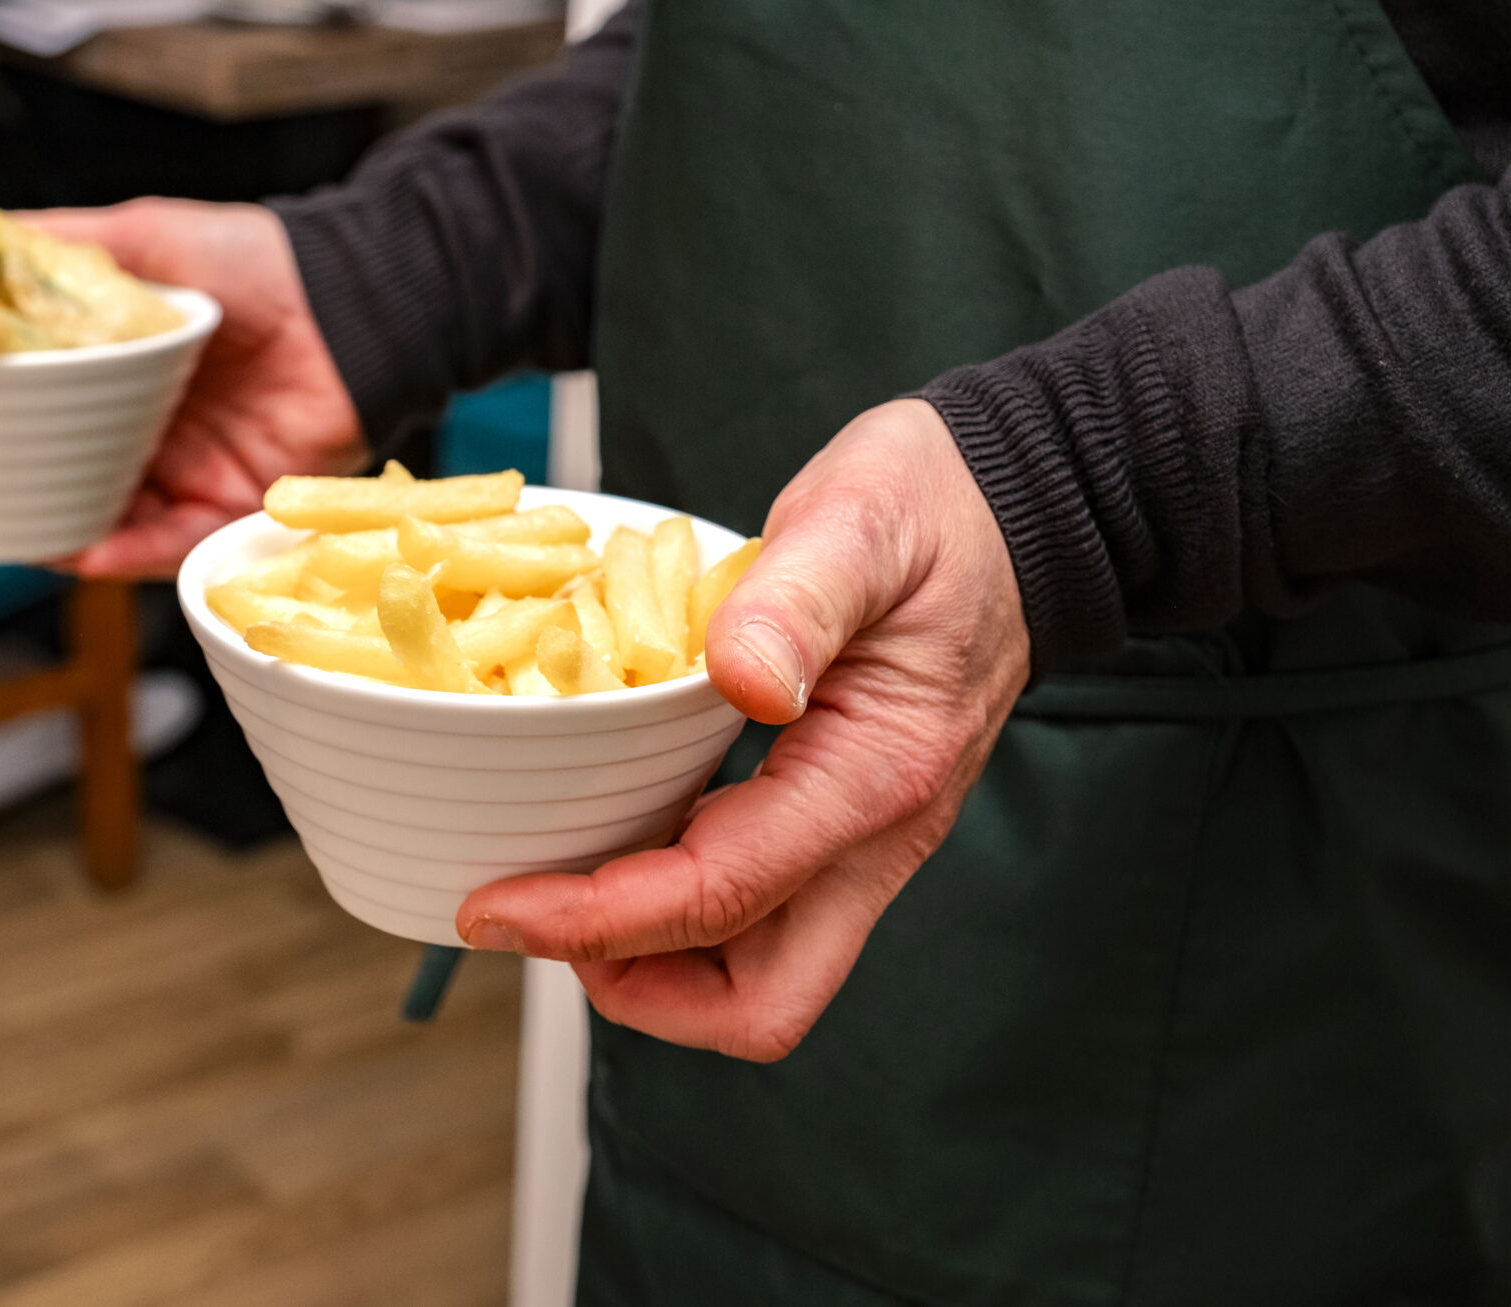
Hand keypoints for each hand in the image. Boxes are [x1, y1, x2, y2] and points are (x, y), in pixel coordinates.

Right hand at [23, 200, 366, 577]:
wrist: (353, 304)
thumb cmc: (255, 260)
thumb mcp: (145, 237)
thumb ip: (61, 246)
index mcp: (122, 368)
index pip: (41, 407)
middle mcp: (148, 427)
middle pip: (64, 470)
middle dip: (14, 487)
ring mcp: (187, 470)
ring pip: (106, 518)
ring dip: (58, 531)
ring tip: (9, 531)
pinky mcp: (228, 505)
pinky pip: (167, 545)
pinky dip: (123, 552)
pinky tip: (81, 551)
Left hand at [455, 399, 1030, 1060]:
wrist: (1015, 510)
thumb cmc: (936, 509)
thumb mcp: (859, 522)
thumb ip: (797, 599)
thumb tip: (742, 678)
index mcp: (875, 773)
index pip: (719, 894)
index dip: (596, 921)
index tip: (495, 907)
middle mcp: (877, 835)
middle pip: (760, 1000)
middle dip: (635, 988)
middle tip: (531, 918)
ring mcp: (863, 842)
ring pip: (759, 972)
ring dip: (650, 960)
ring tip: (556, 891)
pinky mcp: (839, 825)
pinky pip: (755, 909)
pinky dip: (671, 904)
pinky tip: (611, 839)